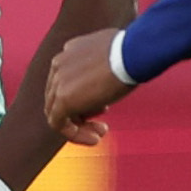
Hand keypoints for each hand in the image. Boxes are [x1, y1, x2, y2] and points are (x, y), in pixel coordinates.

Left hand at [45, 27, 131, 142]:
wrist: (133, 53)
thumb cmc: (133, 53)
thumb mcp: (114, 55)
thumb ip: (104, 66)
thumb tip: (112, 75)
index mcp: (70, 52)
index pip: (67, 81)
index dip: (85, 99)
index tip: (104, 107)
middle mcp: (59, 64)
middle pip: (60, 97)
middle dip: (81, 114)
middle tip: (101, 124)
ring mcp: (58, 81)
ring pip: (57, 112)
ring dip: (78, 127)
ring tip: (99, 135)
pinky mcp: (62, 99)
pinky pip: (58, 124)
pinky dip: (74, 135)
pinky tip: (94, 139)